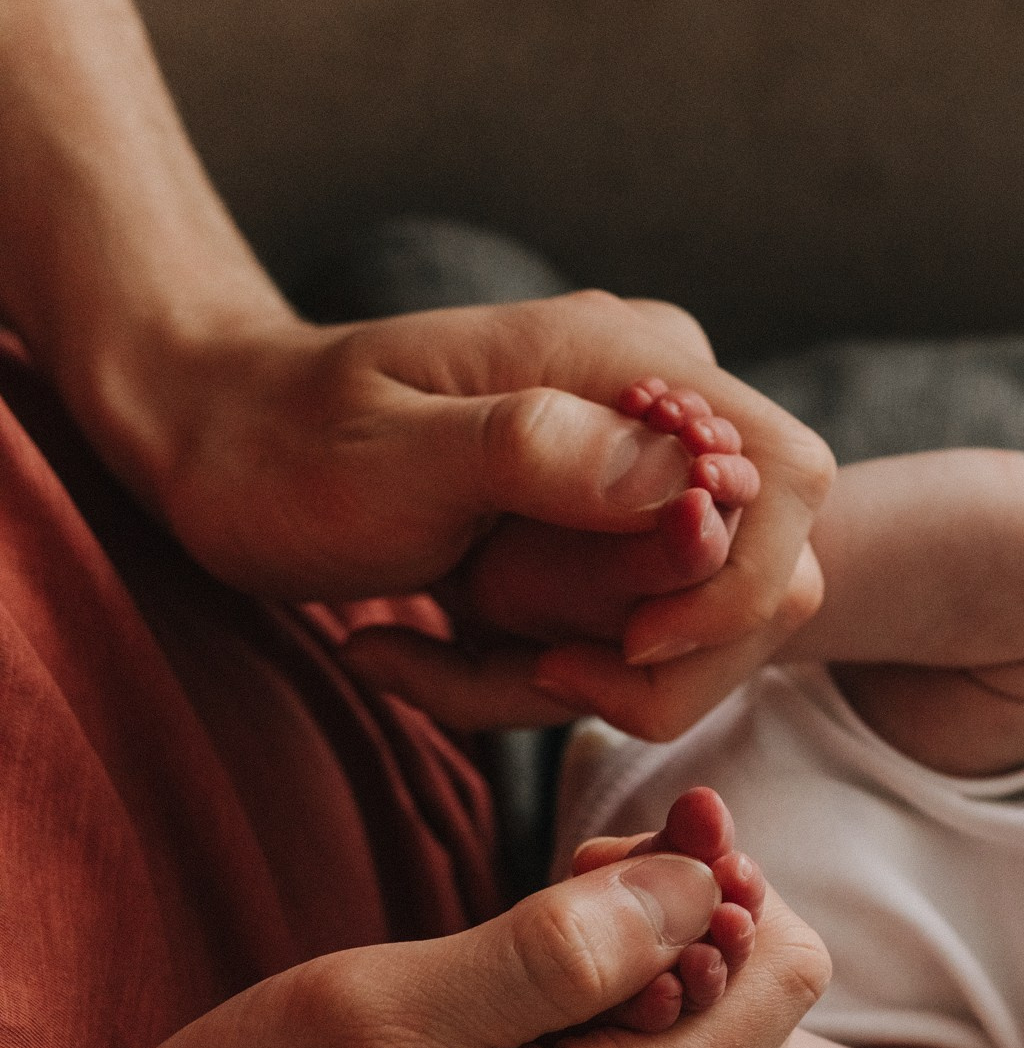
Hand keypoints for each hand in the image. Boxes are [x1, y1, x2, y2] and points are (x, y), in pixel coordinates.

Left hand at [121, 293, 832, 737]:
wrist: (210, 443)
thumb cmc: (281, 441)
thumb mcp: (389, 454)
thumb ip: (539, 455)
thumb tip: (688, 489)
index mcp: (632, 363)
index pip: (789, 480)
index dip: (738, 585)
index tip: (627, 642)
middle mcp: (662, 418)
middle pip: (761, 582)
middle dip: (645, 660)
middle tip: (508, 657)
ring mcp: (640, 485)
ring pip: (695, 638)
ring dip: (567, 683)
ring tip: (430, 649)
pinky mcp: (604, 547)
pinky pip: (620, 650)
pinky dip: (525, 684)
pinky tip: (411, 651)